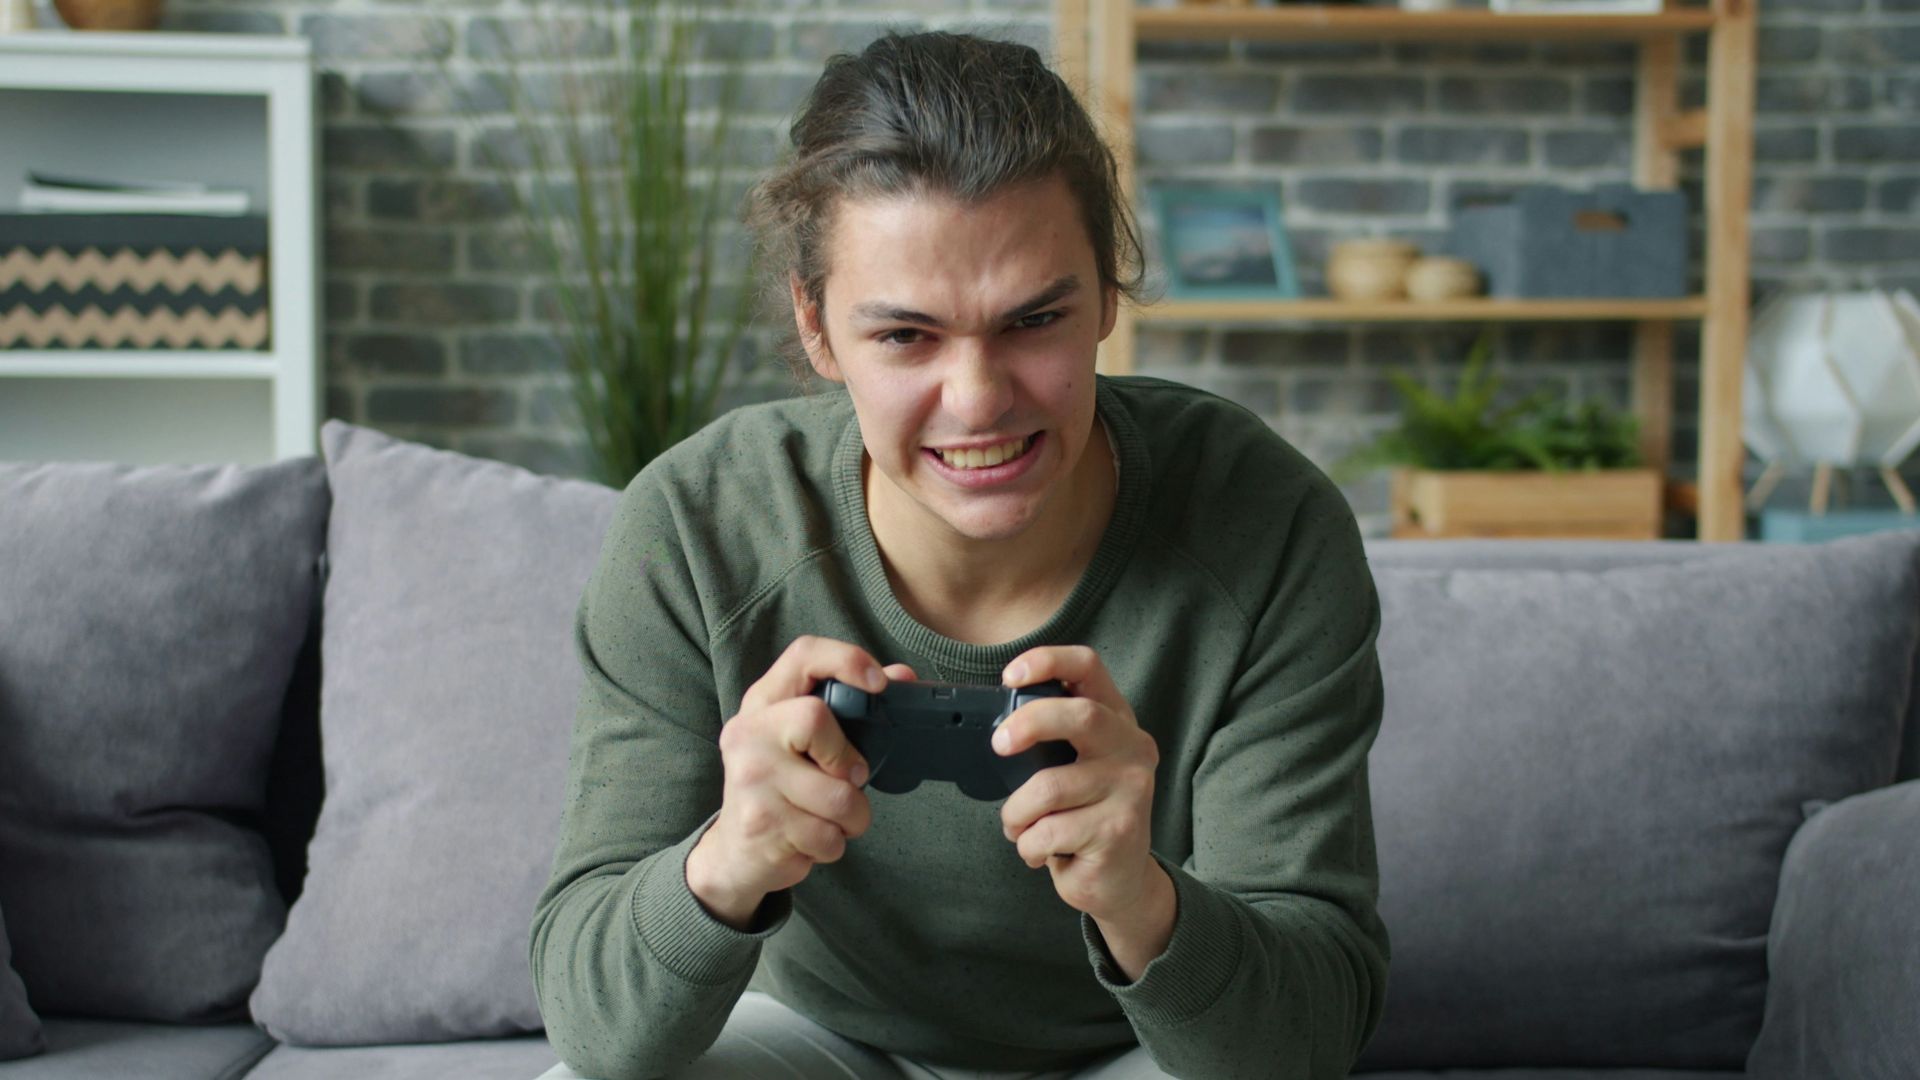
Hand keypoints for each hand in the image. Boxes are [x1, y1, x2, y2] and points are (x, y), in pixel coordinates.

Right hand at [687, 635, 916, 928]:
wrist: (735, 853)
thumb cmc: (782, 788)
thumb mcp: (805, 743)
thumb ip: (852, 709)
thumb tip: (904, 676)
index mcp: (764, 703)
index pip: (804, 656)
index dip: (846, 659)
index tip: (879, 683)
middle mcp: (748, 733)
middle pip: (815, 719)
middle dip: (849, 762)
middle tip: (849, 780)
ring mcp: (750, 779)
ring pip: (837, 796)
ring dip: (851, 818)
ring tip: (829, 818)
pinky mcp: (759, 823)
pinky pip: (828, 836)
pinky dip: (833, 844)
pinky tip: (809, 839)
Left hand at [996, 646, 1163, 925]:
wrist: (1120, 880)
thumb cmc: (1083, 814)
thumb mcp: (1073, 765)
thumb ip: (1050, 739)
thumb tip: (992, 724)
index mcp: (1116, 719)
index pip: (1089, 667)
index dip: (1048, 660)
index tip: (1009, 676)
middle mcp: (1132, 748)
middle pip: (1081, 716)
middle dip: (1029, 724)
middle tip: (999, 745)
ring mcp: (1131, 790)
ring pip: (1049, 787)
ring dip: (1017, 813)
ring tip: (1021, 826)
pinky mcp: (1119, 831)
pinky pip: (1048, 831)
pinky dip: (1028, 845)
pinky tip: (1040, 852)